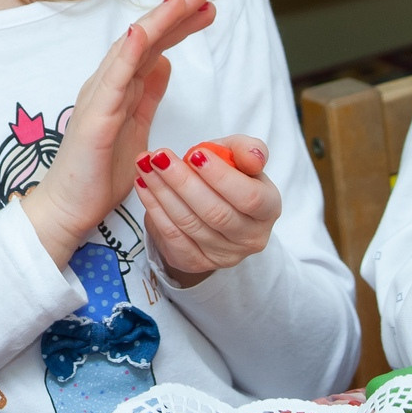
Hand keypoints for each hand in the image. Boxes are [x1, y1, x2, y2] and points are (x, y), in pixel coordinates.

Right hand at [17, 0, 215, 266]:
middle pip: (144, 39)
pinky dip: (128, 52)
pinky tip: (144, 30)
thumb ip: (147, 94)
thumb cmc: (97, 173)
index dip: (177, 24)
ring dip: (158, 21)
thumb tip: (165, 63)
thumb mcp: (136, 127)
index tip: (205, 7)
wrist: (67, 209)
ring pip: (130, 49)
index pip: (152, 46)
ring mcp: (98, 97)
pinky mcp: (94, 117)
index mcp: (119, 88)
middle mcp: (106, 84)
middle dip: (174, 12)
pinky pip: (113, 79)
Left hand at [136, 136, 279, 282]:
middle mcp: (251, 237)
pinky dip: (154, 209)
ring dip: (163, 192)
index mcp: (268, 209)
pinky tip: (143, 186)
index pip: (250, 198)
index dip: (222, 177)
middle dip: (183, 182)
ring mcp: (224, 255)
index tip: (196, 154)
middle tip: (160, 157)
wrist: (212, 208)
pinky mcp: (197, 262)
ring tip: (146, 166)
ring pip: (190, 224)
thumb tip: (254, 158)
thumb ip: (247, 150)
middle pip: (215, 213)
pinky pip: (173, 236)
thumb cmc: (228, 177)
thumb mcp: (239, 157)